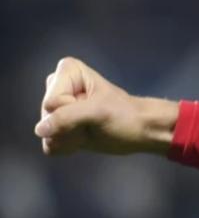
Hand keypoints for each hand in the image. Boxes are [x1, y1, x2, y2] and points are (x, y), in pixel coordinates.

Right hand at [34, 57, 177, 156]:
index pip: (52, 102)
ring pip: (46, 133)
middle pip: (46, 117)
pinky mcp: (58, 127)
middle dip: (71, 126)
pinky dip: (68, 146)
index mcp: (66, 71)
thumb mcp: (98, 112)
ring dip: (70, 137)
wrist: (140, 131)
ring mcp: (55, 108)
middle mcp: (56, 87)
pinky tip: (85, 138)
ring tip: (91, 129)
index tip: (95, 107)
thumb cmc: (125, 115)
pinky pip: (50, 143)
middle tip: (94, 121)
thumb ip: (66, 117)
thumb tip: (39, 130)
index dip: (73, 110)